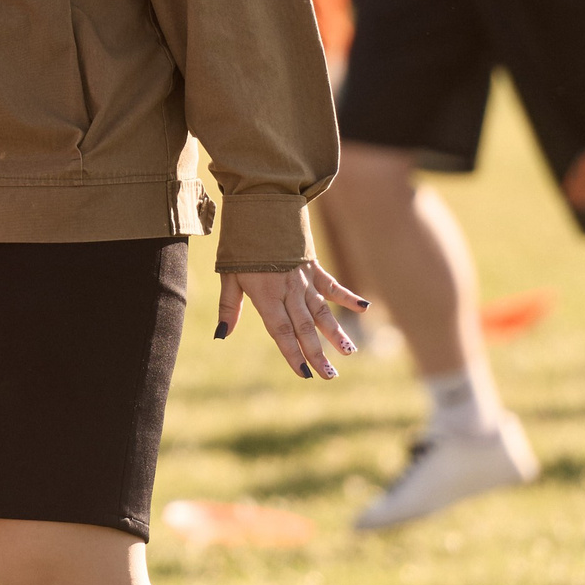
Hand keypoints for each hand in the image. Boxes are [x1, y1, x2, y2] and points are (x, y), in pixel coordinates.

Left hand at [219, 260, 367, 378]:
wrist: (259, 208)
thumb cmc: (240, 246)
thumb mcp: (229, 276)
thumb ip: (229, 307)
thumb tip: (221, 336)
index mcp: (266, 295)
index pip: (281, 331)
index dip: (292, 353)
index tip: (304, 374)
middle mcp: (288, 290)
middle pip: (304, 327)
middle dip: (317, 353)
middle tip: (330, 376)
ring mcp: (303, 279)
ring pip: (321, 310)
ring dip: (335, 332)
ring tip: (349, 352)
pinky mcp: (313, 266)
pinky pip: (331, 284)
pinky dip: (346, 296)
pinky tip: (363, 307)